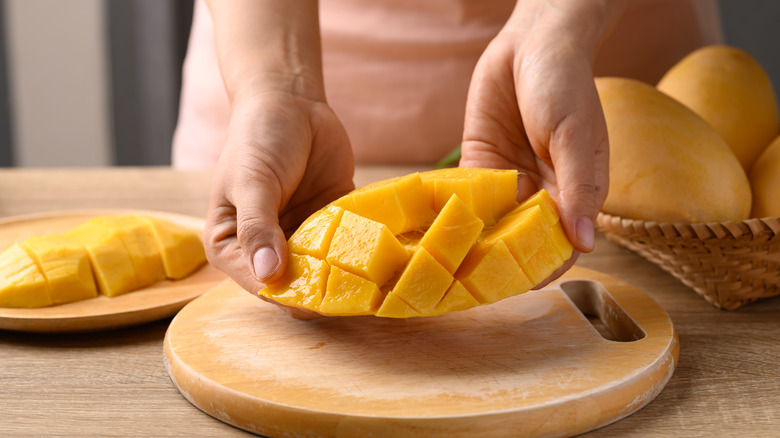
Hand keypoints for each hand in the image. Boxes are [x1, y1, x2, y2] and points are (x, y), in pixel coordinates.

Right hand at [204, 79, 353, 317]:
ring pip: (324, 273)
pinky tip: (383, 256)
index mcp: (232, 247)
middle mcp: (266, 250)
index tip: (323, 298)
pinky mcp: (330, 223)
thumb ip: (258, 227)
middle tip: (358, 292)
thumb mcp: (252, 181)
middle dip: (324, 291)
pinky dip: (363, 252)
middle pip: (296, 286)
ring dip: (347, 276)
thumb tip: (268, 275)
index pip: (262, 286)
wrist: (289, 101)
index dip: (291, 296)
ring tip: (375, 279)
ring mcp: (300, 237)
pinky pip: (347, 246)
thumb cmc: (258, 138)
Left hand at [460, 0, 618, 286]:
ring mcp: (509, 183)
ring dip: (470, 246)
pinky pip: (467, 199)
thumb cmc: (564, 85)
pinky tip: (432, 233)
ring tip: (442, 269)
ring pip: (491, 228)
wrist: (531, 43)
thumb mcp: (574, 135)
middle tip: (464, 286)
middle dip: (496, 265)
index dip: (540, 269)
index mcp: (574, 193)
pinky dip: (452, 215)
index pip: (559, 246)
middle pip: (520, 244)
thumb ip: (578, 187)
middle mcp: (541, 196)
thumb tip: (585, 242)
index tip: (512, 287)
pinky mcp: (480, 167)